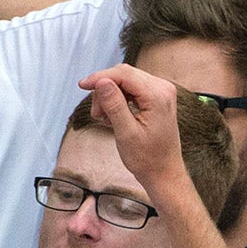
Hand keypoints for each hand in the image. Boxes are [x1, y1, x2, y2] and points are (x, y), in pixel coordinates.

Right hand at [76, 64, 193, 206]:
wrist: (164, 173)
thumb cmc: (148, 159)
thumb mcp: (126, 133)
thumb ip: (114, 105)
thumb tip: (101, 81)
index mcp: (159, 96)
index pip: (124, 74)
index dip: (100, 77)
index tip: (82, 86)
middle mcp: (163, 89)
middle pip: (123, 75)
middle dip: (105, 91)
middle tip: (98, 114)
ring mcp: (162, 92)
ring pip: (125, 81)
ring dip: (110, 97)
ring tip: (106, 120)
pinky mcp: (157, 98)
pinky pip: (131, 89)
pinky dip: (118, 100)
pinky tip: (114, 117)